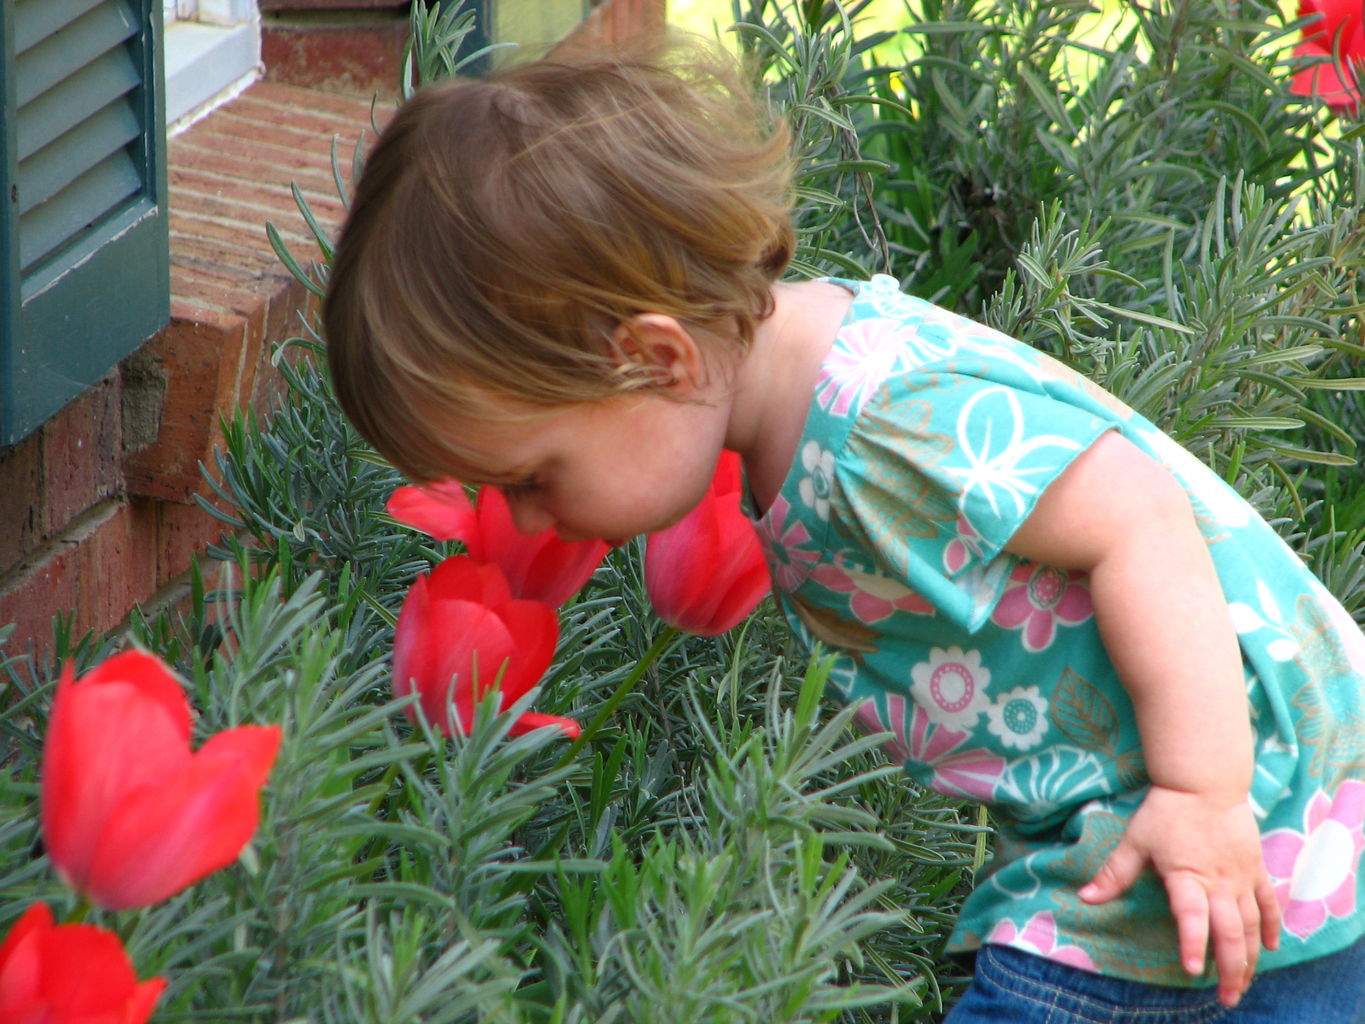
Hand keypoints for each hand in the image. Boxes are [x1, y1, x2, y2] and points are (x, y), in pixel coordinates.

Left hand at [1078, 785, 1282, 1007]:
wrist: (1204, 783)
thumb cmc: (1166, 812)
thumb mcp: (1135, 840)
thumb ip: (1114, 873)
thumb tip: (1084, 897)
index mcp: (1187, 876)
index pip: (1192, 915)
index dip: (1192, 942)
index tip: (1192, 969)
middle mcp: (1219, 883)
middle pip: (1231, 932)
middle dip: (1231, 968)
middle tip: (1226, 998)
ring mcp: (1241, 878)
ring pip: (1252, 926)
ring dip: (1250, 958)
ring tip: (1243, 985)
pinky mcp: (1255, 869)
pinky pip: (1267, 904)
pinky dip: (1270, 927)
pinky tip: (1269, 948)